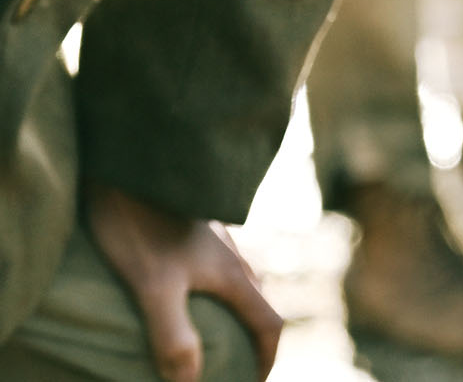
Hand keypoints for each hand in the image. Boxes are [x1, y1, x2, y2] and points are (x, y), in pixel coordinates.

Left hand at [83, 184, 281, 381]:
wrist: (133, 161)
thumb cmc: (139, 222)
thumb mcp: (152, 285)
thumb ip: (173, 333)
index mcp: (232, 274)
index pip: (268, 324)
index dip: (266, 361)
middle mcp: (233, 255)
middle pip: (256, 302)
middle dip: (253, 339)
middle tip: (235, 365)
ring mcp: (214, 238)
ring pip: (236, 282)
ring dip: (233, 312)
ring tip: (209, 332)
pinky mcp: (192, 226)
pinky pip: (214, 266)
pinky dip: (211, 290)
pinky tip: (184, 289)